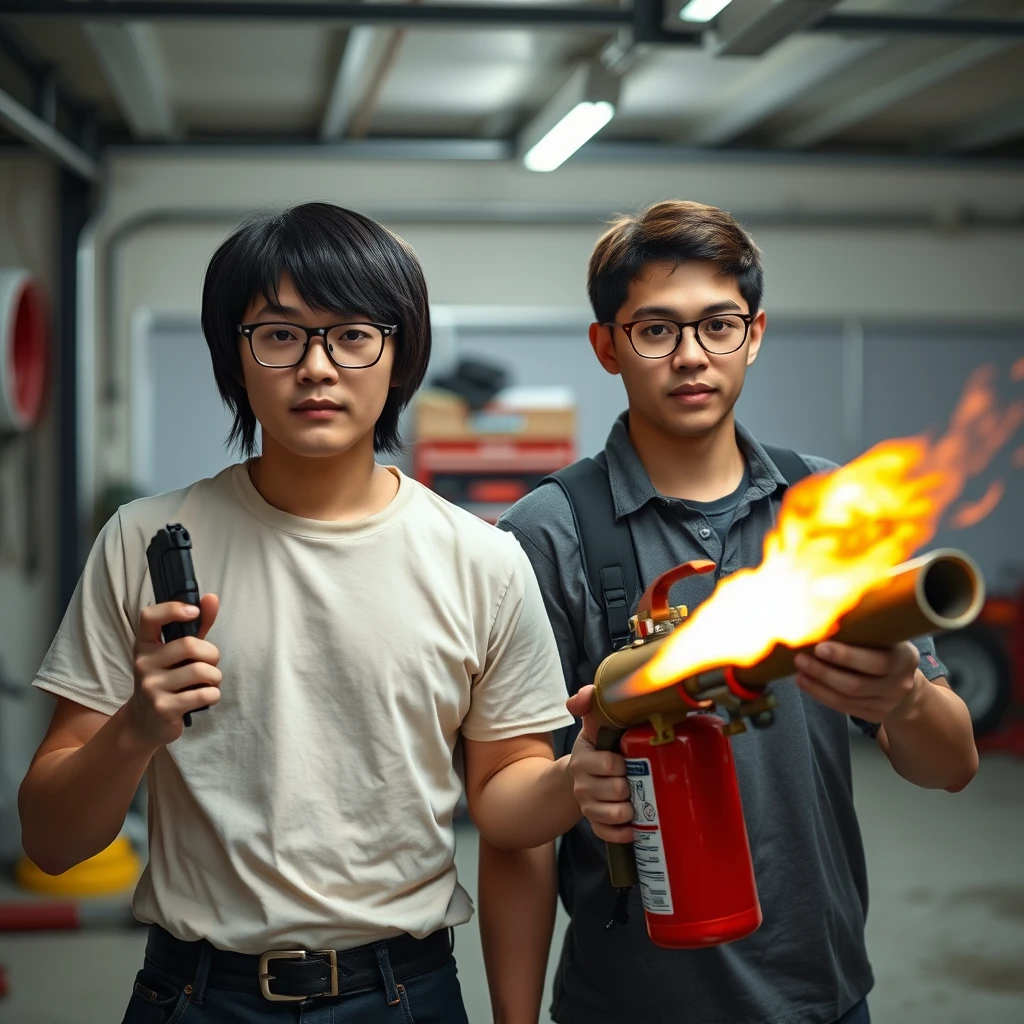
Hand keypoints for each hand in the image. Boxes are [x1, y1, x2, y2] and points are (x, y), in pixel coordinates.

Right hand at [128, 595, 221, 748]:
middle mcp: (143, 663)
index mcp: (144, 644)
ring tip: (209, 682)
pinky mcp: (164, 708)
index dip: (173, 609)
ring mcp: (151, 687)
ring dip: (215, 676)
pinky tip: (206, 696)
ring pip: (201, 670)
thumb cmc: (169, 679)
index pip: (149, 616)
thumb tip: (212, 598)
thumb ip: (197, 626)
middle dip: (211, 654)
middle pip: (189, 645)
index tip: (194, 611)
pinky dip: (214, 694)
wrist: (146, 722)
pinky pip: (204, 694)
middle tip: (210, 663)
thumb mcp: (178, 652)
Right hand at [565, 685, 632, 843]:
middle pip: (615, 790)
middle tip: (638, 779)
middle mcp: (582, 784)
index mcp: (582, 759)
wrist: (582, 774)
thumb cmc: (597, 747)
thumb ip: (590, 703)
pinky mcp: (594, 824)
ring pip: (614, 814)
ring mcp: (587, 806)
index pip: (608, 764)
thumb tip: (581, 697)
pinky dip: (623, 832)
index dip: (624, 763)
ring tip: (637, 800)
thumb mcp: (593, 724)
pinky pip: (608, 834)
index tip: (629, 758)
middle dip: (631, 786)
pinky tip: (633, 826)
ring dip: (630, 809)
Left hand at [794, 639, 920, 723]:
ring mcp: (888, 704)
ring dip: (818, 685)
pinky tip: (806, 682)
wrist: (907, 687)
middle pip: (857, 684)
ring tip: (799, 670)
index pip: (875, 662)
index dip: (845, 656)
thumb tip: (824, 618)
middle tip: (800, 658)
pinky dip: (821, 694)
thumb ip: (866, 631)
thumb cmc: (888, 652)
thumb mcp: (888, 638)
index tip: (820, 647)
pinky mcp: (874, 715)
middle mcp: (899, 684)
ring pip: (847, 698)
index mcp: (904, 658)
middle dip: (824, 672)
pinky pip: (843, 707)